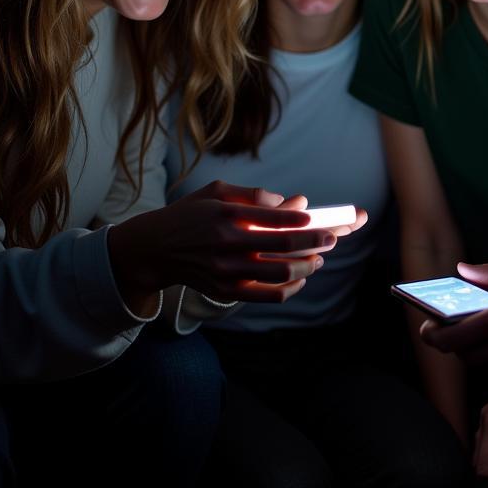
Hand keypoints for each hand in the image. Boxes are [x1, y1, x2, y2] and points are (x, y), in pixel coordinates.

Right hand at [109, 182, 365, 307]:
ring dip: (307, 266)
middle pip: (284, 247)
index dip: (304, 220)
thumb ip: (255, 195)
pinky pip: (269, 295)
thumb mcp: (217, 192)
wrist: (155, 250)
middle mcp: (228, 246)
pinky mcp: (227, 292)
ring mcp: (228, 272)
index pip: (275, 219)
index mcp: (226, 216)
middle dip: (315, 242)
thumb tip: (292, 202)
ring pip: (281, 273)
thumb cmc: (190, 214)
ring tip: (319, 258)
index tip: (321, 218)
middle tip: (332, 238)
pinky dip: (291, 288)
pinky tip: (301, 278)